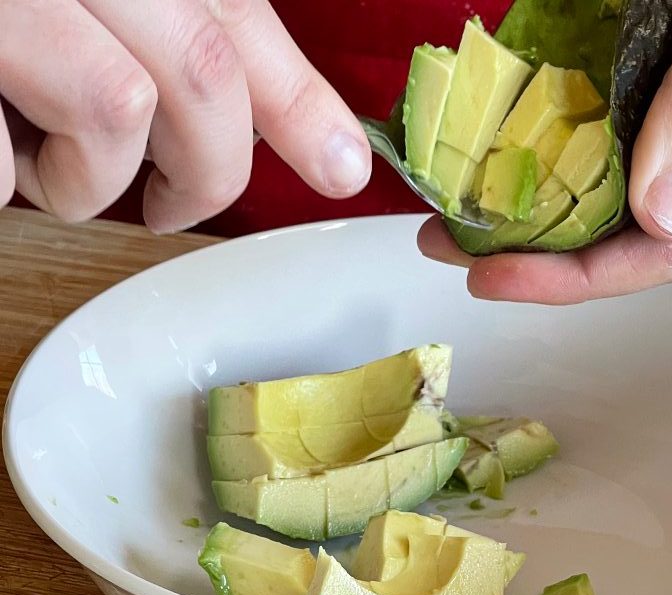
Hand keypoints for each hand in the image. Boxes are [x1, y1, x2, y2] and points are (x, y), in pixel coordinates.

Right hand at [0, 0, 370, 232]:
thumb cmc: (9, 19)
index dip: (301, 101)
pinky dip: (3, 179)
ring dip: (96, 179)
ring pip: (114, 105)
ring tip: (58, 175)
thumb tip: (283, 137)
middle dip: (206, 169)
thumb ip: (178, 39)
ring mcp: (6, 4)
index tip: (344, 169)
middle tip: (173, 204)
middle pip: (201, 73)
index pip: (237, 16)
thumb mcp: (98, 2)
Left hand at [419, 0, 671, 302]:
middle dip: (558, 245)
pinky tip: (534, 144)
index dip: (583, 275)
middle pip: (660, 227)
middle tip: (458, 240)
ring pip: (650, 183)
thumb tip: (662, 214)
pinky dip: (588, 142)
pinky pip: (652, 127)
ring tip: (480, 204)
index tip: (491, 275)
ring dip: (564, 198)